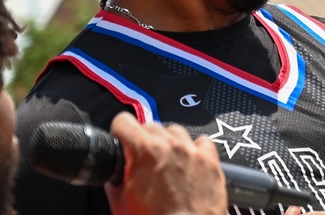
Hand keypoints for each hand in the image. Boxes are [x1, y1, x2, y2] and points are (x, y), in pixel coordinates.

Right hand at [105, 112, 226, 214]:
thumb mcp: (121, 203)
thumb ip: (115, 179)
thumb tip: (114, 172)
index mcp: (144, 151)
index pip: (124, 121)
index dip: (119, 132)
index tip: (122, 140)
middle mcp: (169, 145)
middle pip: (150, 125)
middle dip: (143, 140)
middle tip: (143, 161)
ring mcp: (192, 151)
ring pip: (175, 131)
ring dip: (168, 143)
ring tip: (166, 164)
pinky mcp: (210, 160)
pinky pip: (202, 142)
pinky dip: (194, 149)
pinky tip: (188, 164)